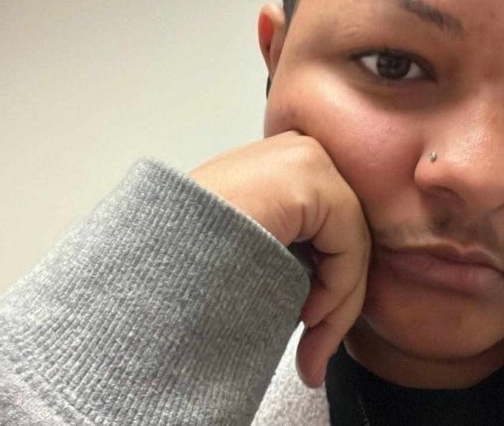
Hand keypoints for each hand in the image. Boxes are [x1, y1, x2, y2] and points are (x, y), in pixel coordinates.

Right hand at [190, 131, 370, 387]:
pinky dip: (338, 287)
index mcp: (281, 164)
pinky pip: (348, 242)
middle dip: (337, 299)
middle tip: (315, 353)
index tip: (312, 338)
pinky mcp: (309, 177)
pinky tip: (307, 315)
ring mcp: (305, 158)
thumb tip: (319, 294)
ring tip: (310, 340)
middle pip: (344, 231)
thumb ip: (288, 246)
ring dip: (337, 302)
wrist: (152, 253)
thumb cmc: (186, 255)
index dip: (329, 284)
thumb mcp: (252, 243)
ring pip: (352, 240)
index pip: (331, 225)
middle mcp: (296, 151)